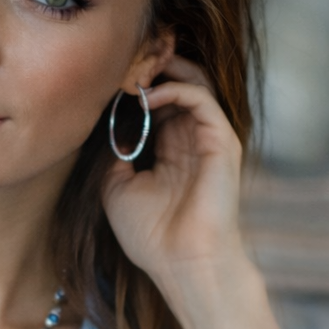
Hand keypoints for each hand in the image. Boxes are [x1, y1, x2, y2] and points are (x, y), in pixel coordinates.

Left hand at [102, 57, 248, 306]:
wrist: (183, 264)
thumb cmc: (152, 237)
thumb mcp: (115, 190)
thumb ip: (113, 155)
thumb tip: (108, 127)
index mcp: (171, 152)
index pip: (158, 104)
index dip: (134, 87)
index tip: (107, 80)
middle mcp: (192, 141)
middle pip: (177, 84)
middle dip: (150, 69)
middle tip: (121, 63)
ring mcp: (209, 139)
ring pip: (194, 82)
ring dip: (162, 71)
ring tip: (133, 70)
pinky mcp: (222, 141)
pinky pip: (201, 99)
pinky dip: (174, 89)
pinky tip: (146, 96)